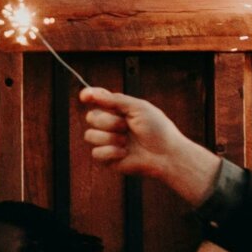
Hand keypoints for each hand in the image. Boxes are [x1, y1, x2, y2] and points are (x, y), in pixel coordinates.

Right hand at [78, 86, 221, 203]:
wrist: (166, 154)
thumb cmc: (158, 129)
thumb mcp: (139, 107)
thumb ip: (115, 99)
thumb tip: (92, 93)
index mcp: (118, 110)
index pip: (97, 99)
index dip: (89, 96)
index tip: (85, 96)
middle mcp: (111, 125)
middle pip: (91, 117)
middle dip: (107, 121)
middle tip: (125, 126)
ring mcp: (108, 142)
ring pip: (90, 135)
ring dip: (110, 138)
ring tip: (127, 142)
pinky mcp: (107, 158)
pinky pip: (96, 153)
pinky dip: (111, 152)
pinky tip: (124, 153)